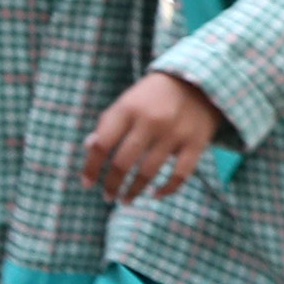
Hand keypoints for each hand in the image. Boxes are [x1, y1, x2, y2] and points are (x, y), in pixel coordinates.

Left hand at [83, 70, 225, 202]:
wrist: (197, 83)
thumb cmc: (151, 97)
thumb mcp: (125, 103)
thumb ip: (108, 125)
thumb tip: (91, 148)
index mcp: (127, 110)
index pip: (102, 144)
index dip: (91, 167)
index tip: (87, 183)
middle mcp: (149, 121)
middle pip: (123, 162)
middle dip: (112, 184)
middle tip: (107, 196)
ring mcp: (174, 133)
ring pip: (149, 171)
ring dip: (134, 190)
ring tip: (125, 200)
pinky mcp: (196, 143)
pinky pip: (180, 174)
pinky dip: (167, 189)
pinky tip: (155, 194)